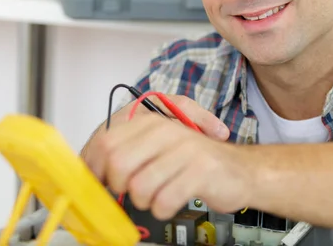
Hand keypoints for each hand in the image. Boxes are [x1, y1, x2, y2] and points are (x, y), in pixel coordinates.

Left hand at [84, 96, 253, 219]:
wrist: (242, 170)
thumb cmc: (196, 163)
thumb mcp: (160, 148)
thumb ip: (128, 152)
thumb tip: (90, 170)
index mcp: (152, 122)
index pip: (106, 141)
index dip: (97, 168)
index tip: (103, 182)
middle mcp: (167, 131)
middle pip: (118, 163)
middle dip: (119, 187)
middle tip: (132, 192)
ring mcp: (185, 150)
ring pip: (140, 186)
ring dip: (144, 201)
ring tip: (156, 197)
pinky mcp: (201, 171)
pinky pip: (165, 200)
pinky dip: (163, 209)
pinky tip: (171, 203)